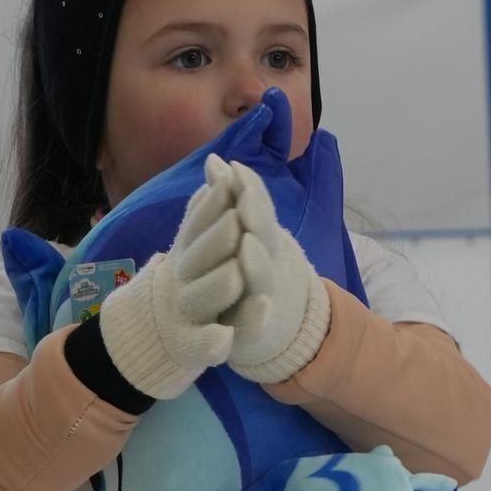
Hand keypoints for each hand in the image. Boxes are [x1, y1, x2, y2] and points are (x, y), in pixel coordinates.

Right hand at [99, 156, 244, 398]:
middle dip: (217, 239)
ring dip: (217, 286)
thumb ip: (203, 211)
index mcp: (186, 254)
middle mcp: (183, 281)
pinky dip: (211, 343)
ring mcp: (185, 314)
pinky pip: (202, 345)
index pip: (197, 224)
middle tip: (238, 222)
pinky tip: (224, 340)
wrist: (151, 336)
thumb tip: (217, 164)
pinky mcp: (191, 348)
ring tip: (236, 274)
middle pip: (198, 258)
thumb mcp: (190, 246)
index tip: (230, 182)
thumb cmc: (186, 283)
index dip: (212, 205)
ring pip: (202, 299)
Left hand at [221, 160, 329, 384]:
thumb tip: (214, 160)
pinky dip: (259, 317)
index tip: (235, 168)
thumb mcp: (245, 234)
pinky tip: (262, 308)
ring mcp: (263, 297)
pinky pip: (256, 324)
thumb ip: (231, 200)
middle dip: (256, 219)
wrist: (276, 326)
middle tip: (243, 201)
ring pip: (263, 279)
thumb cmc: (251, 270)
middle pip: (265, 239)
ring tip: (249, 247)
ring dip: (258, 264)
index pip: (256, 209)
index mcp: (262, 240)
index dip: (248, 190)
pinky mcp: (253, 329)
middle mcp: (267, 264)